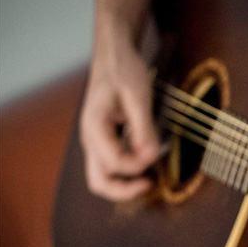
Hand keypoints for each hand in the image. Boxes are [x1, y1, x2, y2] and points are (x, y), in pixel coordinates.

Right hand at [80, 35, 158, 200]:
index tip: (157, 152)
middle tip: (150, 185)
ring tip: (149, 180)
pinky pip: (109, 166)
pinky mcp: (104, 141)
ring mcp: (95, 142)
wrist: (113, 56)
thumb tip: (152, 155)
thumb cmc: (124, 71)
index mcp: (94, 127)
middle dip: (124, 190)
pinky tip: (144, 166)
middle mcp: (90, 139)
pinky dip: (125, 174)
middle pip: (99, 182)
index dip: (139, 164)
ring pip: (102, 178)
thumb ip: (144, 128)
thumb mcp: (138, 96)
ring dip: (124, 185)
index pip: (115, 162)